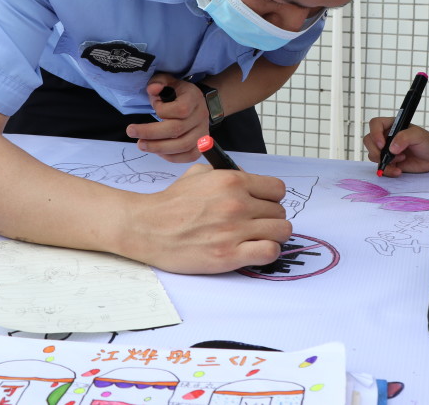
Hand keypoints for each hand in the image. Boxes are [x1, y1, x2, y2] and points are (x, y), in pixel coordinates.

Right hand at [120, 163, 291, 273]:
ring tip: (256, 238)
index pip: (277, 190)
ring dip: (272, 236)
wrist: (147, 227)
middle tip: (254, 224)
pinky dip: (267, 252)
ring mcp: (234, 231)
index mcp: (232, 181)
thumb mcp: (199, 174)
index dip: (271, 198)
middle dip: (269, 218)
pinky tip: (254, 250)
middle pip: (280, 212)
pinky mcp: (229, 255)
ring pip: (281, 231)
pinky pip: (270, 252)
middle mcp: (237, 204)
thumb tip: (248, 178)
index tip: (262, 205)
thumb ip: (227, 173)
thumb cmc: (171, 203)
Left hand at [125, 75, 210, 161]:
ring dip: (158, 148)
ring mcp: (203, 133)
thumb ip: (159, 81)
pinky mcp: (201, 146)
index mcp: (194, 99)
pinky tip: (157, 152)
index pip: (180, 109)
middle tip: (132, 132)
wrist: (198, 104)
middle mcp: (201, 117)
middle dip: (151, 133)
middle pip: (177, 129)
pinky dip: (171, 157)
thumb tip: (152, 89)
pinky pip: (189, 156)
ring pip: (183, 146)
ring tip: (141, 144)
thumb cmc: (179, 93)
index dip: (162, 110)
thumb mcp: (169, 81)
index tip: (154, 106)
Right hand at [363, 116, 428, 176]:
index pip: (375, 124)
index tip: (383, 144)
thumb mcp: (418, 136)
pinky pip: (381, 167)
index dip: (375, 133)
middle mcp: (386, 137)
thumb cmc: (428, 142)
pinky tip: (399, 171)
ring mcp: (386, 150)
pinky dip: (388, 171)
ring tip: (402, 159)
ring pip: (372, 155)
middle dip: (376, 150)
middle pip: (368, 140)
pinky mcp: (390, 162)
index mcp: (391, 125)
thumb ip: (405, 138)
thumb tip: (391, 148)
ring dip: (384, 160)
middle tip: (389, 156)